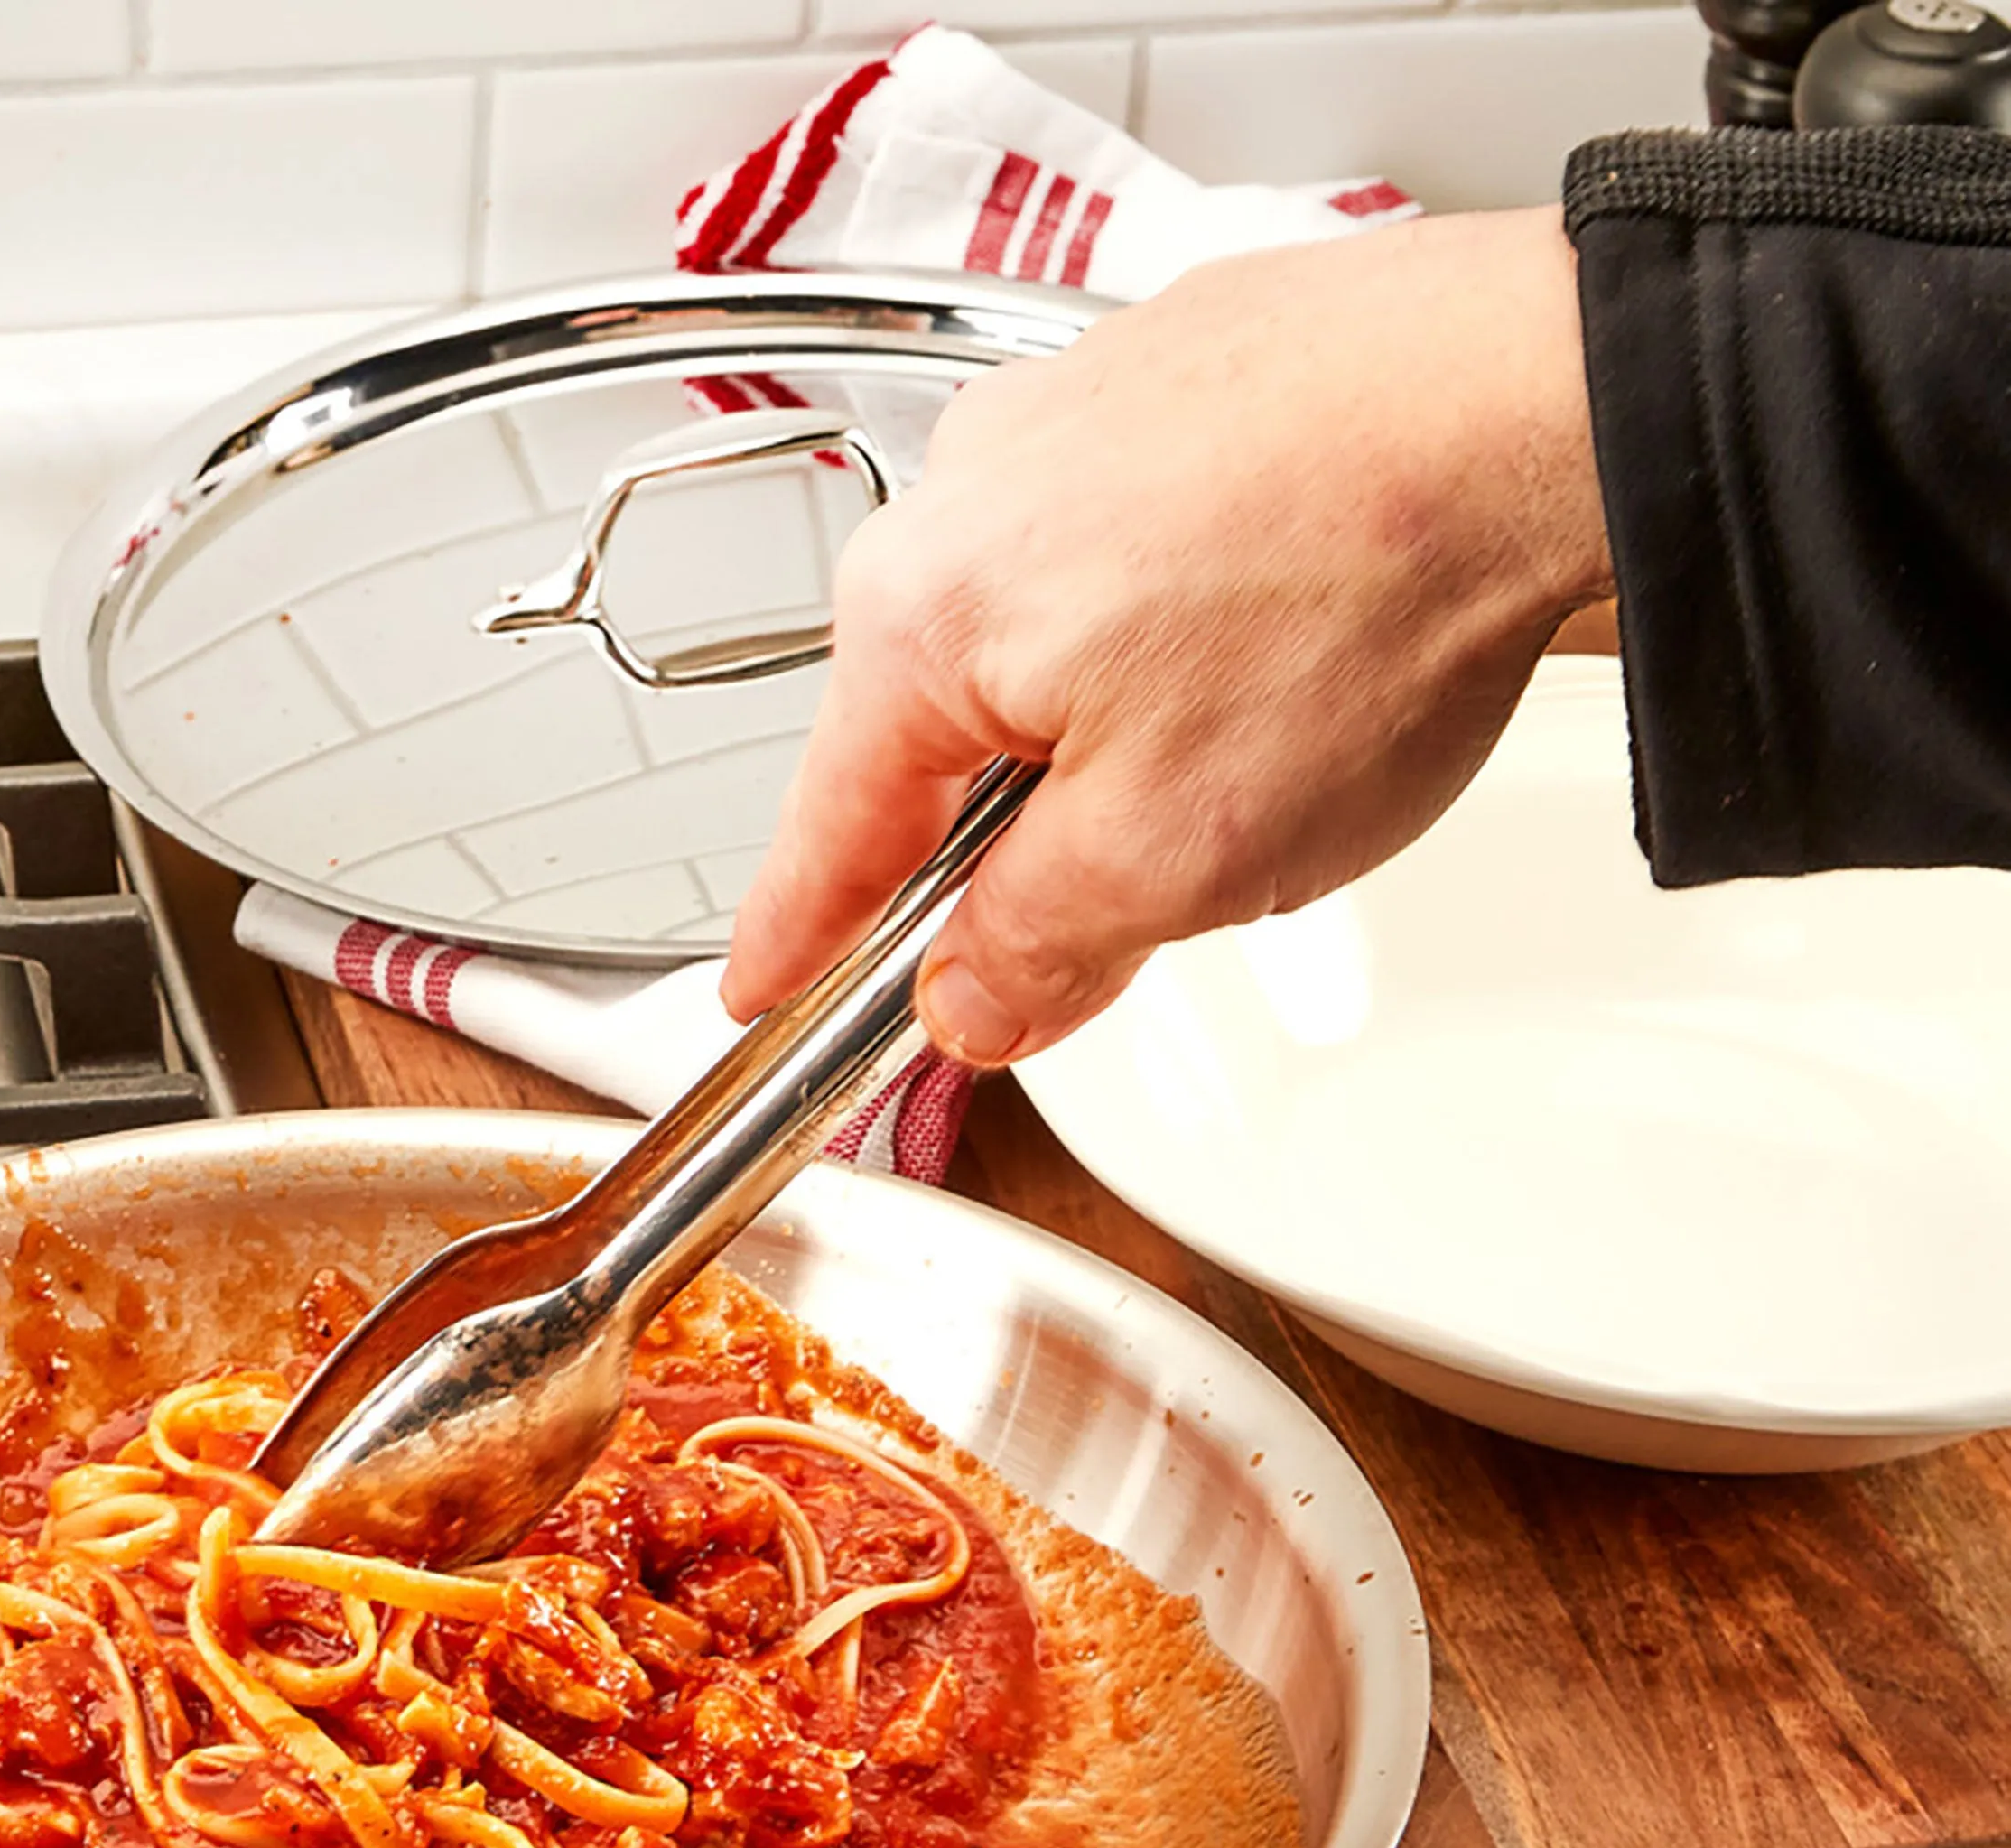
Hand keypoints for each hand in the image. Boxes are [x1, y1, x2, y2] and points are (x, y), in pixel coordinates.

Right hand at [724, 206, 1611, 1064]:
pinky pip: (1136, 553)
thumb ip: (1032, 954)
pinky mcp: (1183, 376)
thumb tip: (971, 1001)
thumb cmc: (1365, 595)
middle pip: (940, 740)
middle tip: (1132, 907)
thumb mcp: (1168, 860)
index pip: (822, 837)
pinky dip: (1188, 629)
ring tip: (1263, 748)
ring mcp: (1075, 413)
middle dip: (1017, 843)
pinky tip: (1291, 646)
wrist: (1560, 398)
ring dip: (1118, 735)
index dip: (794, 946)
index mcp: (919, 616)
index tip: (759, 998)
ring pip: (1044, 648)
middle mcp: (969, 489)